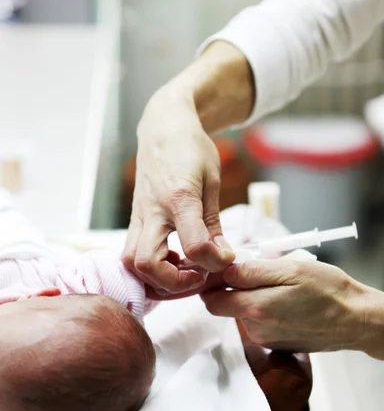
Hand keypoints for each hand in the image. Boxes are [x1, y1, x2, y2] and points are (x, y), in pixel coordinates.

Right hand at [122, 86, 234, 293]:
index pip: (194, 244)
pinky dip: (151, 268)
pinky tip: (174, 259)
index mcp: (178, 197)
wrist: (162, 128)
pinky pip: (132, 253)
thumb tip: (222, 255)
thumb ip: (213, 222)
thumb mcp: (212, 181)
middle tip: (199, 275)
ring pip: (130, 263)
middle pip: (145, 264)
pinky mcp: (134, 220)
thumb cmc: (191, 149)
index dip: (215, 261)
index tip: (227, 257)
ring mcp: (138, 217)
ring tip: (185, 270)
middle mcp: (152, 211)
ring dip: (157, 279)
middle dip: (174, 282)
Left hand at [201, 253, 368, 352]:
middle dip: (237, 287)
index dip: (213, 282)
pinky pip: (262, 322)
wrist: (357, 320)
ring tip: (285, 286)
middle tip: (265, 271)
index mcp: (256, 309)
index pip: (212, 300)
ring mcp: (267, 339)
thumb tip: (224, 273)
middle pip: (228, 306)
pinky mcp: (278, 344)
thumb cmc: (329, 290)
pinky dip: (269, 309)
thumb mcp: (291, 269)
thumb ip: (253, 272)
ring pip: (246, 313)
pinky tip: (291, 301)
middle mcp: (257, 330)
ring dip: (256, 297)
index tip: (226, 268)